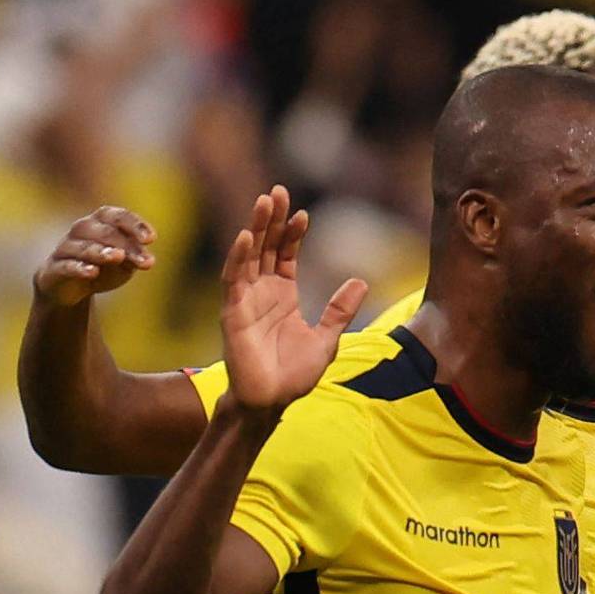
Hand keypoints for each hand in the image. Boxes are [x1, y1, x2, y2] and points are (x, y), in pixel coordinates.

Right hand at [34, 206, 155, 305]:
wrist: (70, 288)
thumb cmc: (103, 268)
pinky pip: (66, 265)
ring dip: (102, 252)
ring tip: (118, 257)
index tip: (151, 239)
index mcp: (101, 222)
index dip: (135, 225)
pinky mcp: (54, 267)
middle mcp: (82, 229)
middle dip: (126, 245)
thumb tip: (147, 259)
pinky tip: (92, 272)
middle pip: (105, 232)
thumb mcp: (125, 264)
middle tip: (146, 262)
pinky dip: (79, 268)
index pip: (118, 216)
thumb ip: (134, 258)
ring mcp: (66, 247)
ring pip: (84, 246)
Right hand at [220, 185, 365, 413]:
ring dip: (255, 228)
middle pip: (266, 247)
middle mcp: (262, 292)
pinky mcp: (233, 313)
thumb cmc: (294, 374)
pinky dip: (239, 257)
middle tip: (277, 191)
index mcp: (283, 295)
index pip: (285, 255)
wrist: (271, 402)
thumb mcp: (327, 338)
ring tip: (263, 202)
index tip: (303, 213)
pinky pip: (234, 280)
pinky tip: (246, 236)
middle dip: (272, 219)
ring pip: (249, 256)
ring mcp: (245, 300)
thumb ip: (340, 310)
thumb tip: (361, 281)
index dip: (293, 234)